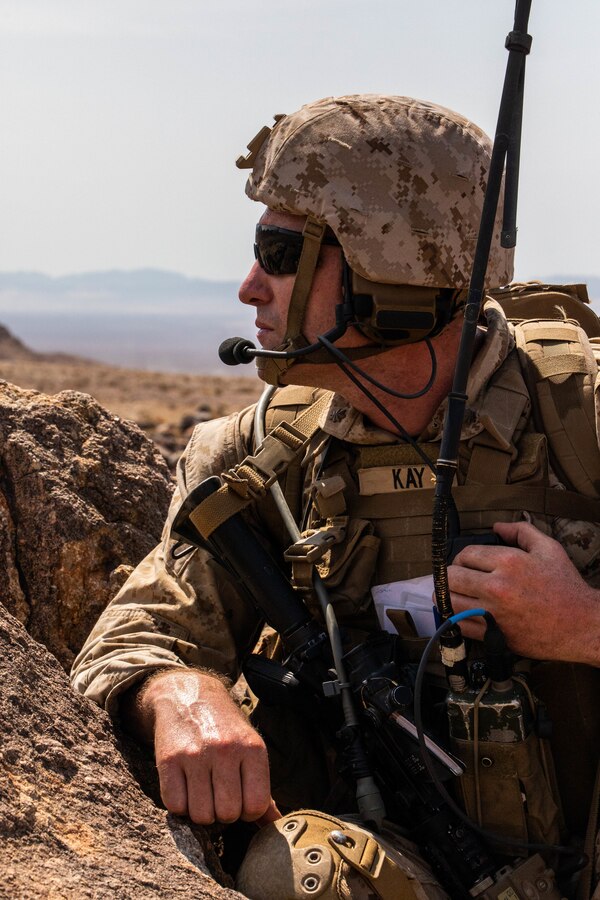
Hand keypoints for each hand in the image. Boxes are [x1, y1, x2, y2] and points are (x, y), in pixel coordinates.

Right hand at [133, 669, 280, 825]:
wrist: (187, 695)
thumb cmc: (224, 728)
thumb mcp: (250, 748)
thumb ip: (262, 788)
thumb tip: (276, 825)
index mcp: (252, 748)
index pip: (256, 805)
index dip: (247, 811)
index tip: (239, 798)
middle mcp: (226, 750)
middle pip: (228, 813)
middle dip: (223, 812)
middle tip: (218, 793)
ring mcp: (195, 754)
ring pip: (200, 814)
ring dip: (200, 810)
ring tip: (201, 789)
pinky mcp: (169, 759)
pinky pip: (175, 806)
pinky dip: (179, 804)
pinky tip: (184, 785)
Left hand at [448, 521, 599, 664]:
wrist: (581, 624)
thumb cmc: (566, 587)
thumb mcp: (549, 549)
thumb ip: (521, 531)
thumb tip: (497, 526)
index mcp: (508, 562)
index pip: (465, 554)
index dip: (462, 557)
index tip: (467, 563)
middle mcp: (497, 587)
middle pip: (451, 576)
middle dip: (451, 574)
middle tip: (457, 577)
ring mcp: (493, 612)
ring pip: (450, 601)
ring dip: (447, 595)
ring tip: (453, 593)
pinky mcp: (494, 634)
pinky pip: (460, 625)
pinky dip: (456, 618)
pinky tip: (461, 612)